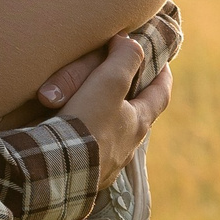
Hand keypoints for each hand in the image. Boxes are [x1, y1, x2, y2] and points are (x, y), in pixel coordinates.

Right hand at [53, 35, 171, 189]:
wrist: (56, 172)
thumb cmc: (87, 123)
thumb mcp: (109, 82)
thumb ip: (125, 58)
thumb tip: (130, 42)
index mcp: (139, 124)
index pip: (160, 95)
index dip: (163, 76)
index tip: (163, 63)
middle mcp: (128, 148)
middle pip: (137, 119)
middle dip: (132, 101)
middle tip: (123, 86)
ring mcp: (108, 165)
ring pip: (114, 139)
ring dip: (108, 124)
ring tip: (93, 112)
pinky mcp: (85, 177)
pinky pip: (90, 156)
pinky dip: (86, 144)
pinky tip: (73, 140)